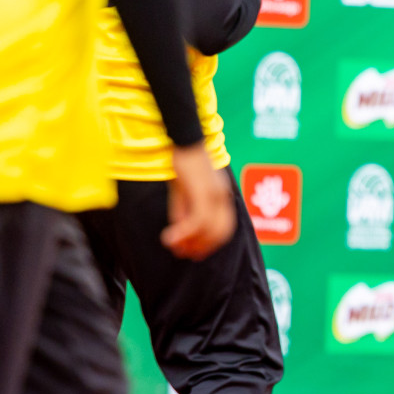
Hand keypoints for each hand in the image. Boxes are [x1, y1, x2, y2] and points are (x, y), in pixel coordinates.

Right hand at [162, 143, 235, 258]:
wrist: (184, 138)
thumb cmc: (182, 162)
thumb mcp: (183, 190)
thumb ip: (184, 211)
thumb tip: (180, 232)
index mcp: (222, 196)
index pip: (224, 228)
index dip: (210, 244)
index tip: (195, 253)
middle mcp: (222, 196)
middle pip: (220, 233)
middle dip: (202, 248)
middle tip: (184, 255)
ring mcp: (215, 194)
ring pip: (208, 229)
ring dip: (190, 243)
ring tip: (174, 248)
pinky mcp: (203, 191)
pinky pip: (198, 219)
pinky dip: (184, 232)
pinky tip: (169, 237)